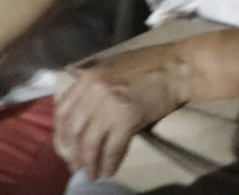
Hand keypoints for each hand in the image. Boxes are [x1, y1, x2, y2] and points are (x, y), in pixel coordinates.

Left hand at [54, 46, 189, 179]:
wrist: (178, 67)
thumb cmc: (149, 64)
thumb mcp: (112, 64)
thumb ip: (93, 81)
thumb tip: (77, 94)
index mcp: (88, 78)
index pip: (62, 111)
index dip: (60, 134)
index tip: (65, 147)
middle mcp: (95, 91)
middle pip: (73, 131)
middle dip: (73, 153)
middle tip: (77, 166)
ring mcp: (111, 105)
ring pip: (90, 143)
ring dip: (89, 163)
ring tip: (92, 174)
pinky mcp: (128, 118)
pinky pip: (113, 148)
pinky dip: (109, 163)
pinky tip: (109, 171)